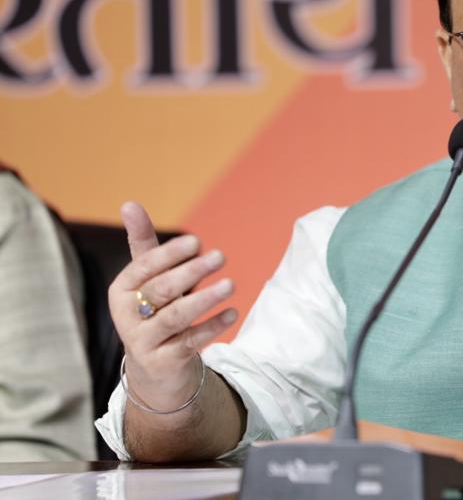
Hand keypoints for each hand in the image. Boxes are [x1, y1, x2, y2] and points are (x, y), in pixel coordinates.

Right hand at [109, 202, 237, 410]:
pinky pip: (190, 342)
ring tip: (230, 284)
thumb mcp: (148, 278)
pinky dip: (212, 326)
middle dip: (191, 272)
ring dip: (204, 299)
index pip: (144, 267)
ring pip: (175, 317)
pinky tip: (232, 313)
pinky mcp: (163, 362)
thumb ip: (142, 243)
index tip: (197, 242)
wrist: (155, 369)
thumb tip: (128, 203)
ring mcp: (143, 341)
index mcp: (121, 290)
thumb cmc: (153, 310)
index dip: (170, 254)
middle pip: (161, 290)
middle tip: (220, 256)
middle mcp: (126, 316)